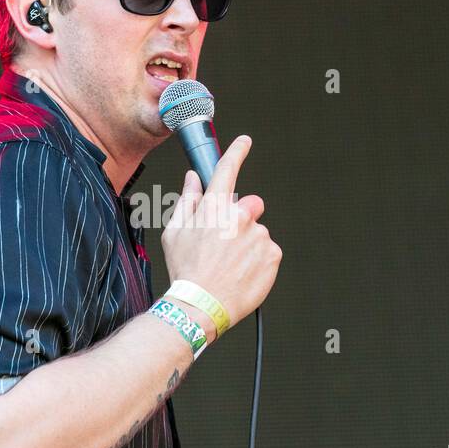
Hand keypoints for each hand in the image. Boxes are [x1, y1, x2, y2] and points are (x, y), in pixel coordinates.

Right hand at [162, 136, 281, 334]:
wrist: (202, 305)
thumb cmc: (185, 270)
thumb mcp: (175, 233)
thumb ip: (187, 201)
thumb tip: (192, 180)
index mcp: (215, 208)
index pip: (227, 170)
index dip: (236, 152)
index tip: (244, 142)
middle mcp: (240, 217)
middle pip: (248, 205)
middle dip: (240, 217)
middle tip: (224, 243)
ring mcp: (259, 236)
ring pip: (256, 232)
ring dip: (247, 243)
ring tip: (229, 265)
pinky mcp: (273, 254)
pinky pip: (267, 250)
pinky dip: (258, 259)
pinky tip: (241, 273)